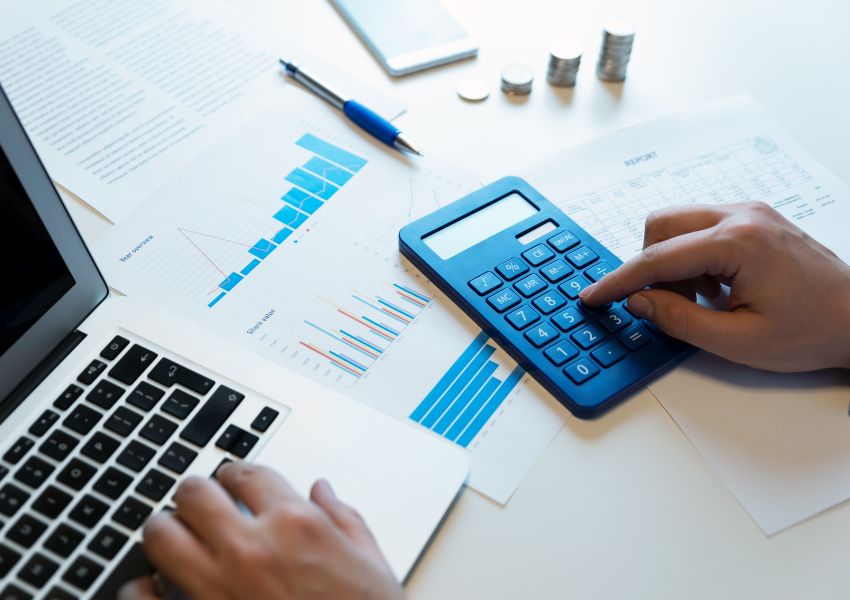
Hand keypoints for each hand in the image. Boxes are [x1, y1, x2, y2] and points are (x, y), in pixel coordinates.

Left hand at [118, 463, 403, 599]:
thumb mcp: (370, 563)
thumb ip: (344, 518)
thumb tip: (322, 491)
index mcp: (297, 525)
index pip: (247, 474)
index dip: (235, 472)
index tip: (231, 478)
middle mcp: (252, 549)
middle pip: (195, 493)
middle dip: (194, 493)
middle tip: (197, 502)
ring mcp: (219, 588)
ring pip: (161, 535)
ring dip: (166, 530)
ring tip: (174, 536)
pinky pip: (142, 597)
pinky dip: (141, 590)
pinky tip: (153, 589)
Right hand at [579, 202, 849, 371]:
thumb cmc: (814, 330)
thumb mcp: (739, 341)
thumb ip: (679, 321)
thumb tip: (638, 302)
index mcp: (739, 242)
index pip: (656, 258)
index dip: (618, 281)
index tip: (592, 296)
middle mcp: (742, 215)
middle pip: (660, 225)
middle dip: (648, 266)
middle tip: (663, 305)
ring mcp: (750, 212)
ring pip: (677, 224)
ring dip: (671, 263)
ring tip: (700, 301)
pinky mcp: (754, 218)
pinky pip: (700, 228)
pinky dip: (691, 258)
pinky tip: (715, 288)